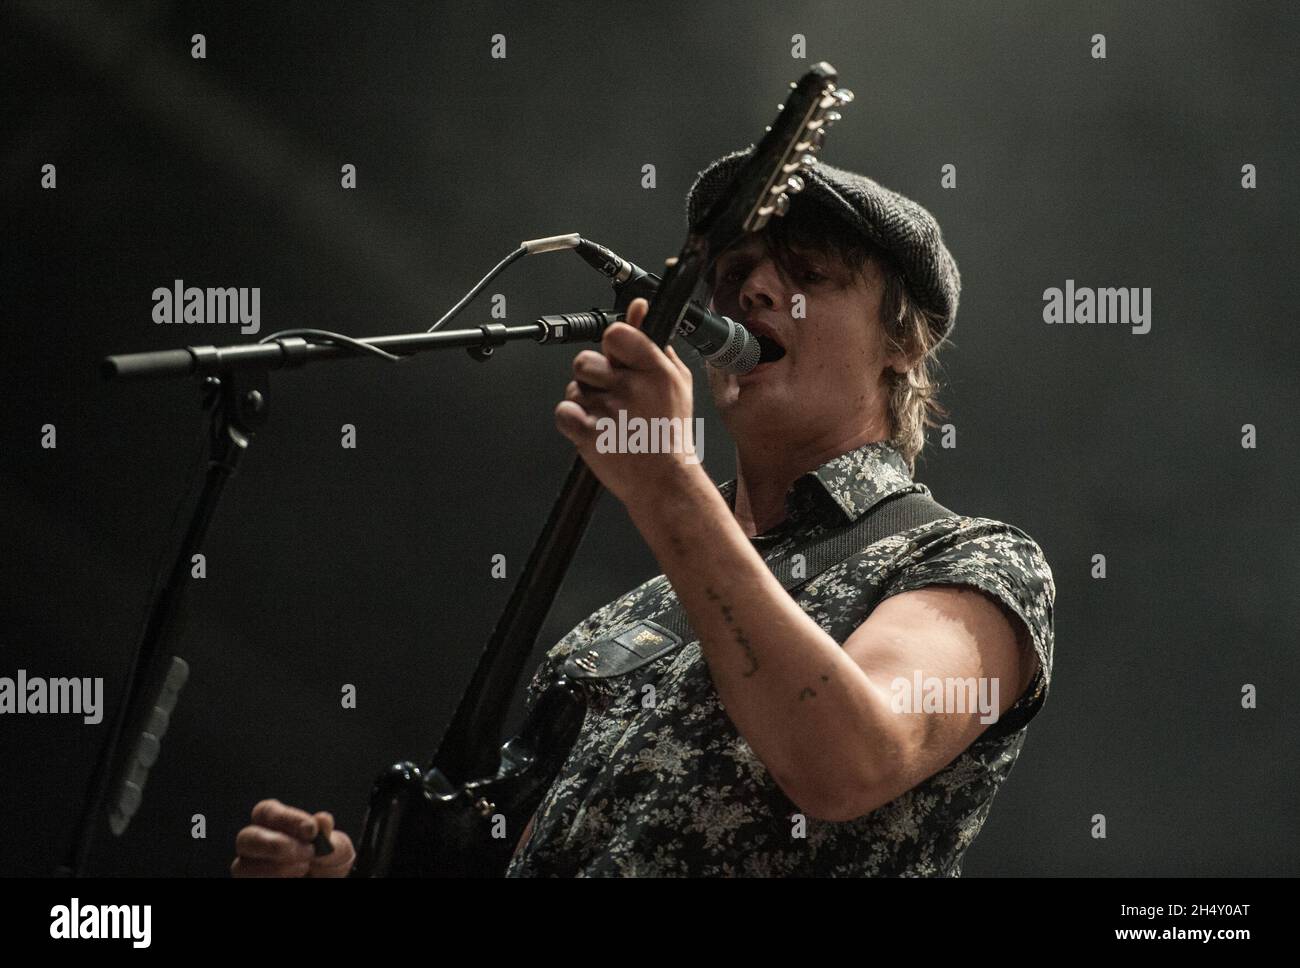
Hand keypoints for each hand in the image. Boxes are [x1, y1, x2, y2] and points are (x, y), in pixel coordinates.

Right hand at [231, 798, 354, 877]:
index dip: (286, 819)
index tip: (311, 829)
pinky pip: (250, 883)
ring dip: (276, 868)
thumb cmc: (329, 863)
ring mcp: (251, 871)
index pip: (266, 812)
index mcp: (274, 825)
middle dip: (276, 844)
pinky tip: (295, 880)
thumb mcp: (337, 850)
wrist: (331, 888)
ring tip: (304, 868)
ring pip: (241, 868)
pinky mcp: (253, 884)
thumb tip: (322, 819)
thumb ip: (329, 837)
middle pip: (245, 838)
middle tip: (307, 852)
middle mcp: (257, 847)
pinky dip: (274, 880)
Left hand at [554, 297, 703, 506]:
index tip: (617, 356)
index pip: (614, 332)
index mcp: (654, 369)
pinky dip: (571, 420)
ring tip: (608, 417)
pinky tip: (592, 428)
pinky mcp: (589, 434)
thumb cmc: (669, 433)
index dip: (611, 344)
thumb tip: (638, 309)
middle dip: (594, 376)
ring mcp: (608, 411)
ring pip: (574, 387)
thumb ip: (652, 342)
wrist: (665, 481)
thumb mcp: (674, 381)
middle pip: (585, 360)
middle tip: (613, 395)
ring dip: (585, 399)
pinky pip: (563, 411)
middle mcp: (631, 387)